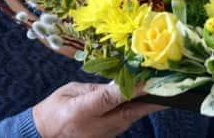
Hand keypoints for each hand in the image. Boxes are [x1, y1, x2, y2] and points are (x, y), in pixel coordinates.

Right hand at [33, 81, 164, 137]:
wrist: (42, 137)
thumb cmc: (54, 110)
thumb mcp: (71, 91)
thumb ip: (96, 88)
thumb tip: (119, 82)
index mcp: (82, 111)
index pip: (111, 98)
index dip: (131, 89)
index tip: (150, 80)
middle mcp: (95, 127)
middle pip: (128, 113)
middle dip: (151, 101)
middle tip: (170, 88)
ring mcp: (103, 136)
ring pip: (130, 119)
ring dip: (146, 105)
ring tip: (163, 89)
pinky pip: (125, 123)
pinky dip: (135, 111)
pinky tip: (146, 100)